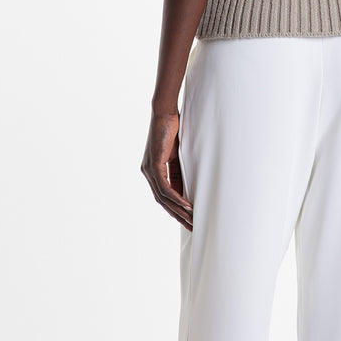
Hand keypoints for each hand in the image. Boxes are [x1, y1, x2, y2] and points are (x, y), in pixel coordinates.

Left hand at [140, 111, 192, 230]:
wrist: (165, 113)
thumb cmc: (172, 130)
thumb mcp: (177, 156)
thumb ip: (179, 172)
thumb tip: (186, 190)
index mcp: (153, 171)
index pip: (164, 196)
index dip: (176, 209)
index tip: (188, 219)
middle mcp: (148, 173)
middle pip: (163, 202)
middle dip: (177, 215)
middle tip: (192, 227)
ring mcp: (149, 170)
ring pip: (163, 198)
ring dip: (178, 210)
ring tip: (192, 220)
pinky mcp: (153, 166)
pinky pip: (165, 188)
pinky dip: (177, 198)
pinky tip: (187, 206)